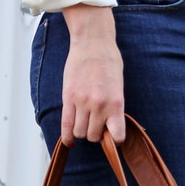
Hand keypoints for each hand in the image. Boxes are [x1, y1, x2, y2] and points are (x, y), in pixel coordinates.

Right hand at [61, 4, 125, 144]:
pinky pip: (66, 125)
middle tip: (95, 125)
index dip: (114, 139)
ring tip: (84, 123)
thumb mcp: (118, 87)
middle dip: (95, 134)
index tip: (112, 135)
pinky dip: (67, 136)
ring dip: (82, 132)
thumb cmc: (109, 62)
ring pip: (80, 132)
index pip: (117, 136)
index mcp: (116, 103)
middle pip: (94, 136)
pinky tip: (69, 141)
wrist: (93, 43)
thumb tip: (108, 127)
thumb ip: (114, 107)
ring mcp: (82, 102)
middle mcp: (99, 106)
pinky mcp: (68, 98)